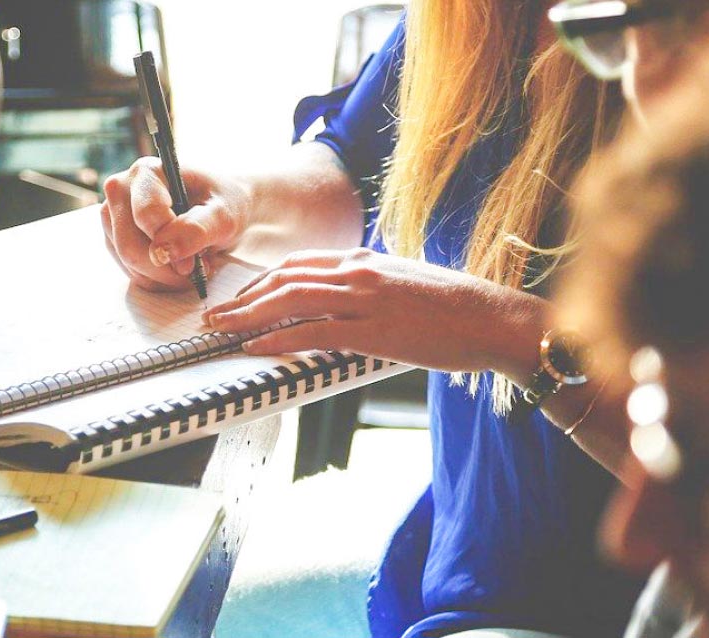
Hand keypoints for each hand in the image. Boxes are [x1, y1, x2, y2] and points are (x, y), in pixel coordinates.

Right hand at [100, 157, 252, 290]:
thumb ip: (197, 229)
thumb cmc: (223, 204)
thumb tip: (163, 252)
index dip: (171, 244)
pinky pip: (130, 271)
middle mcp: (121, 189)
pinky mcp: (115, 238)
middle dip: (166, 268)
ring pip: (129, 263)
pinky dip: (158, 279)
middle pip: (130, 246)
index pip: (146, 216)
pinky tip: (177, 267)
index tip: (196, 261)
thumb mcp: (224, 215)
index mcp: (147, 172)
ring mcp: (113, 215)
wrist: (219, 208)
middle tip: (197, 268)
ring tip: (192, 264)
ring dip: (164, 275)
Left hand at [201, 248, 545, 375]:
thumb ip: (370, 287)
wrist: (493, 318)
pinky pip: (313, 331)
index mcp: (364, 259)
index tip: (240, 298)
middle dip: (243, 298)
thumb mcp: (404, 284)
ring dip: (248, 316)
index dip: (261, 281)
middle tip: (215, 316)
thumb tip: (344, 303)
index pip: (298, 264)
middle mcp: (358, 272)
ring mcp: (364, 299)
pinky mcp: (374, 329)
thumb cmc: (455, 308)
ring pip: (290, 300)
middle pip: (284, 278)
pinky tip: (255, 348)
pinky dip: (278, 339)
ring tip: (221, 330)